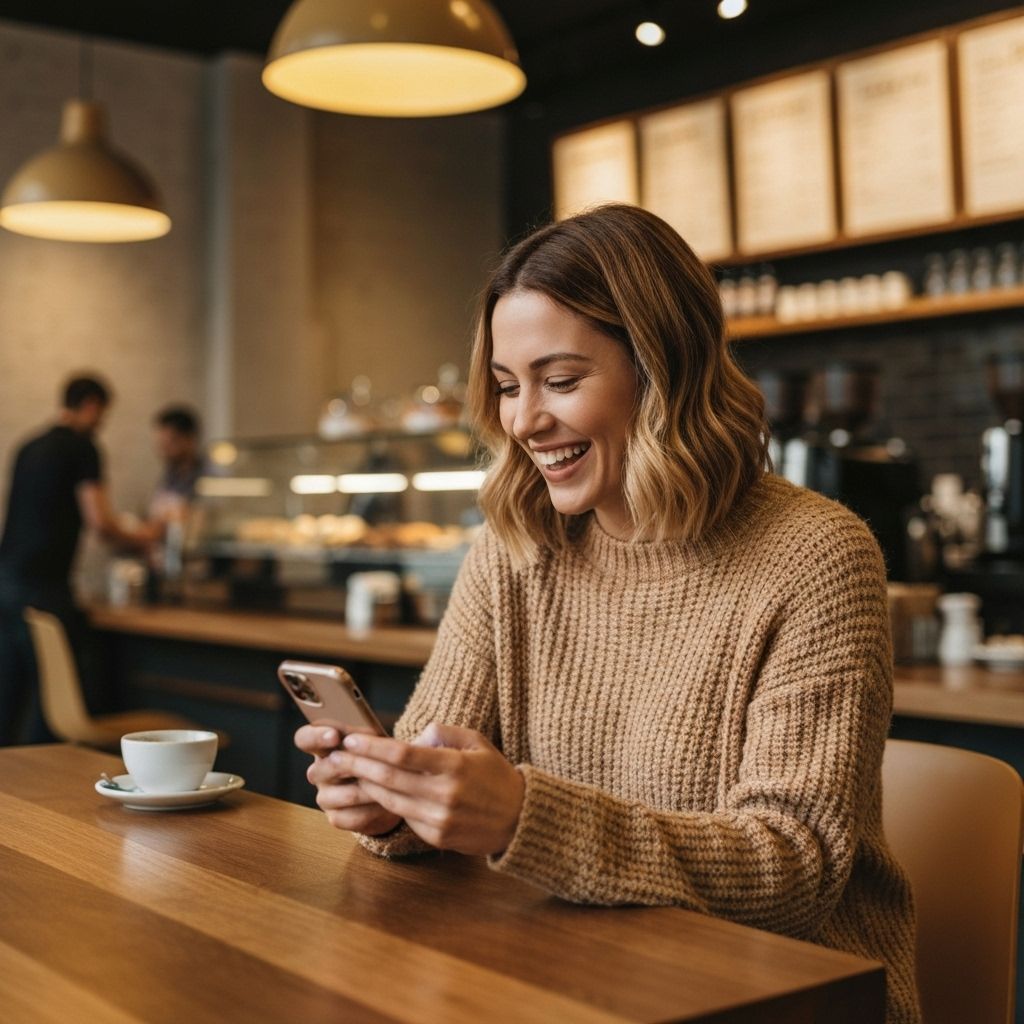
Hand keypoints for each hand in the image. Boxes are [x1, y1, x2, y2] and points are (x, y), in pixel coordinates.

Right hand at [295, 724, 401, 836]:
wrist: (389, 788)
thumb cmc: (377, 755)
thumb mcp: (372, 739)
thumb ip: (364, 735)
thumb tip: (364, 736)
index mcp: (323, 746)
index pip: (304, 738)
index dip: (316, 736)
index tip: (335, 736)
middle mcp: (318, 772)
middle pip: (320, 770)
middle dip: (349, 765)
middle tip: (370, 762)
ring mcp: (325, 797)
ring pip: (346, 794)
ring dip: (370, 788)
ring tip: (390, 782)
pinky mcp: (336, 818)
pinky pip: (354, 816)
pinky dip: (374, 809)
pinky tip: (386, 801)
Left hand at [334, 723, 524, 855]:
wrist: (518, 818)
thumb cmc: (495, 774)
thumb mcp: (475, 742)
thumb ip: (441, 734)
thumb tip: (409, 739)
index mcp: (455, 766)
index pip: (402, 755)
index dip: (372, 748)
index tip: (352, 739)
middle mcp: (444, 794)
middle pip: (389, 778)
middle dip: (358, 765)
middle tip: (336, 755)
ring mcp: (439, 819)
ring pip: (390, 800)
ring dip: (364, 785)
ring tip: (346, 772)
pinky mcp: (436, 837)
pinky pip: (403, 816)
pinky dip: (383, 803)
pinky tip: (370, 791)